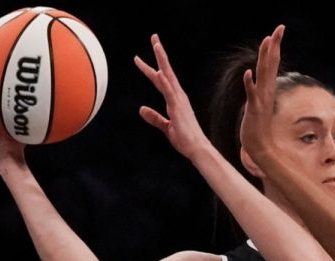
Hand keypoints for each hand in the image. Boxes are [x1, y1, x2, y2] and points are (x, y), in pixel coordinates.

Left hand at [135, 34, 210, 159]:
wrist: (197, 149)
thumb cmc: (185, 138)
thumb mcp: (166, 126)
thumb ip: (154, 117)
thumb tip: (141, 109)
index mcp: (174, 99)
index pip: (160, 80)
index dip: (149, 68)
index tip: (137, 58)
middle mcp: (177, 96)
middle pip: (166, 71)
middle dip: (159, 54)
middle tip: (154, 37)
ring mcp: (178, 101)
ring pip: (168, 76)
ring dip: (162, 60)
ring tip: (156, 45)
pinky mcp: (178, 109)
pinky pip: (170, 93)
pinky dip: (165, 82)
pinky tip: (159, 72)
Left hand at [239, 25, 284, 160]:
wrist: (260, 147)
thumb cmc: (257, 127)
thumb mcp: (258, 104)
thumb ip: (259, 92)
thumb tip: (258, 81)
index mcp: (267, 88)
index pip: (271, 63)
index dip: (274, 46)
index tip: (278, 30)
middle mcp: (266, 91)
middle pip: (271, 63)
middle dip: (274, 45)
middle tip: (279, 28)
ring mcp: (260, 99)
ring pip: (264, 74)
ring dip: (265, 58)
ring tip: (267, 41)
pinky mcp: (254, 109)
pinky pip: (251, 94)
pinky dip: (250, 83)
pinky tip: (248, 73)